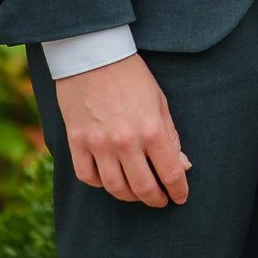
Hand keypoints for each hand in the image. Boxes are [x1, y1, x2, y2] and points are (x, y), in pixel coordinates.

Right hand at [54, 53, 189, 206]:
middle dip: (155, 199)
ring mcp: (98, 144)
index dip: (178, 190)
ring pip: (114, 187)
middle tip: (161, 201)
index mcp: (152, 130)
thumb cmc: (132, 76)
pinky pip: (87, 176)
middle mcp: (125, 142)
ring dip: (129, 196)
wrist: (93, 56)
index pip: (170, 172)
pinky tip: (109, 180)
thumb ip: (170, 136)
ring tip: (138, 194)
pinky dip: (100, 183)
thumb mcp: (160, 102)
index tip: (180, 197)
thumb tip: (182, 165)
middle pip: (142, 187)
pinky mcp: (75, 143)